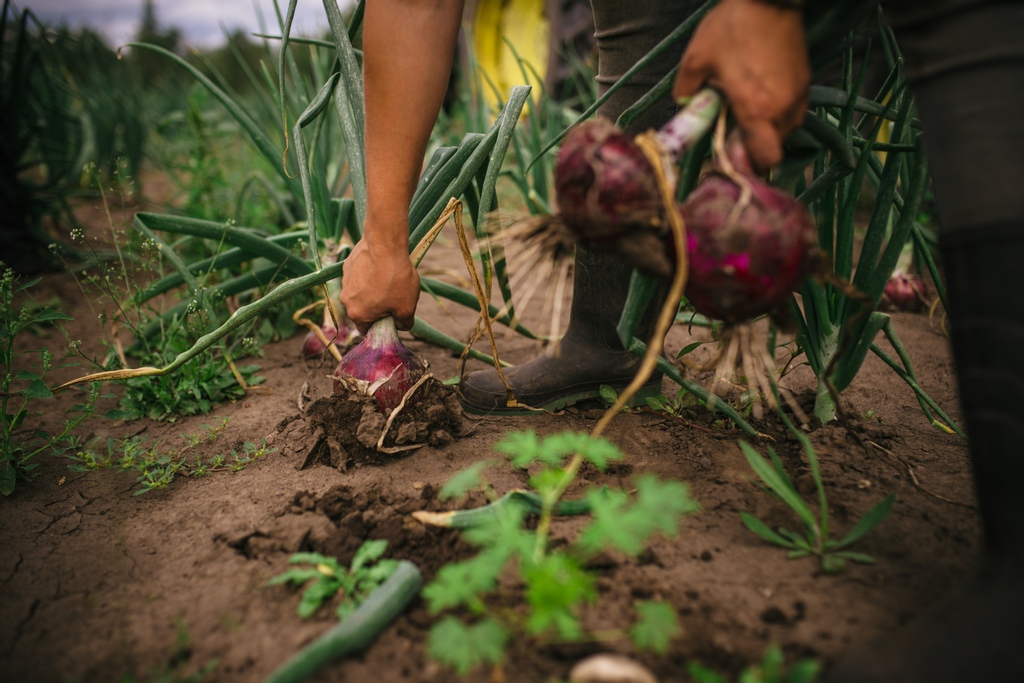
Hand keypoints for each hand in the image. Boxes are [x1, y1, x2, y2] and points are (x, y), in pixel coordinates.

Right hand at [340, 236, 419, 333]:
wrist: (385, 244)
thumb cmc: (396, 279)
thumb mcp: (407, 307)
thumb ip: (404, 323)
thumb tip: (401, 325)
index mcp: (357, 314)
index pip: (366, 329)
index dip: (381, 325)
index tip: (392, 316)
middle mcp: (345, 300)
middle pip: (363, 310)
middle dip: (378, 306)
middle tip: (394, 295)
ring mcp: (345, 281)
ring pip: (361, 292)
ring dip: (373, 290)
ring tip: (389, 279)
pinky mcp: (348, 266)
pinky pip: (360, 276)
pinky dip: (370, 275)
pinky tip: (382, 267)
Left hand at [672, 0, 810, 169]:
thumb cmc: (732, 28)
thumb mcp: (697, 59)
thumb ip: (686, 90)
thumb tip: (684, 106)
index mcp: (756, 109)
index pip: (766, 158)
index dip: (750, 164)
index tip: (733, 155)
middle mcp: (782, 108)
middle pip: (774, 148)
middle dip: (754, 145)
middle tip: (732, 129)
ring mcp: (798, 94)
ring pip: (786, 130)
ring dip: (766, 129)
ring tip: (747, 109)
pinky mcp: (805, 81)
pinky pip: (793, 111)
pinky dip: (778, 112)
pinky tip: (760, 95)